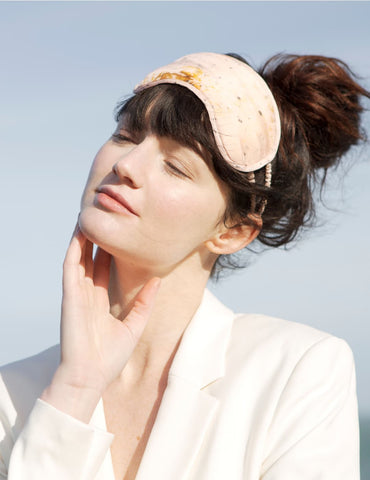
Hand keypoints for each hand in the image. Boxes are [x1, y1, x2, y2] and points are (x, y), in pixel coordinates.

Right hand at [42, 224, 159, 420]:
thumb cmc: (110, 358)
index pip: (104, 268)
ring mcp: (77, 293)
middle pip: (92, 258)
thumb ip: (144, 302)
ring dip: (84, 237)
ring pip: (80, 257)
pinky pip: (71, 267)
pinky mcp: (69, 296)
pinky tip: (79, 231)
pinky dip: (74, 248)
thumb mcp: (134, 326)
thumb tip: (158, 280)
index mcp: (100, 300)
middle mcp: (88, 293)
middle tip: (106, 217)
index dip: (109, 250)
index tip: (120, 232)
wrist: (90, 377)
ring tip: (92, 215)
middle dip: (97, 238)